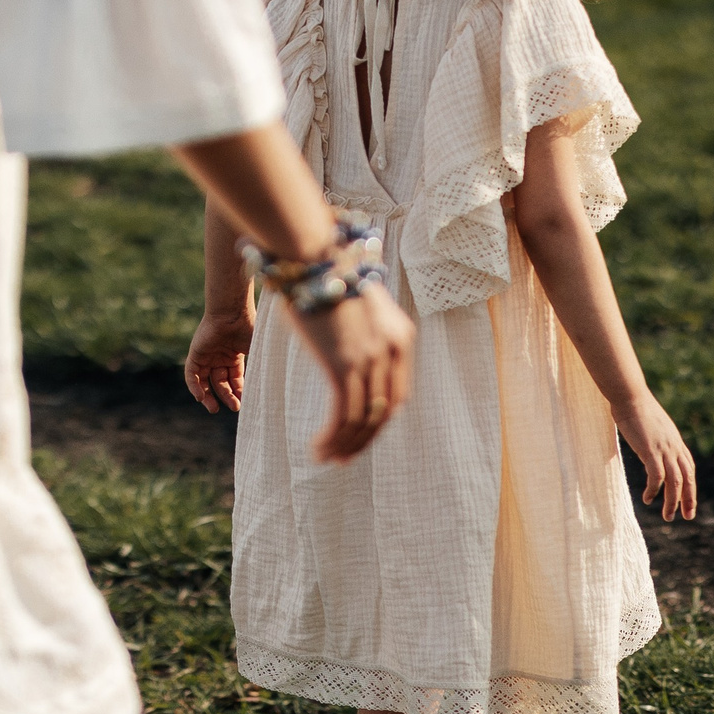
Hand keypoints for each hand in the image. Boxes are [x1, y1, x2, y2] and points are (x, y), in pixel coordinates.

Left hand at [184, 313, 253, 412]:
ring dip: (209, 396)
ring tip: (214, 409)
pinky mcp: (196, 353)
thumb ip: (263, 367)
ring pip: (205, 380)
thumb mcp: (258, 351)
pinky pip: (191, 374)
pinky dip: (194, 387)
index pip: (235, 378)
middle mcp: (220, 355)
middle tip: (235, 408)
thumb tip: (275, 385)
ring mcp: (208, 354)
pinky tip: (201, 398)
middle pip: (221, 381)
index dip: (239, 390)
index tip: (245, 401)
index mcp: (235, 354)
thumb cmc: (249, 328)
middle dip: (227, 395)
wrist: (233, 312)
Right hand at [287, 285, 414, 462]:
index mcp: (400, 337)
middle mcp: (391, 351)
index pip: (396, 395)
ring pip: (362, 419)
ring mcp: (370, 359)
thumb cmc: (323, 277)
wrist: (313, 255)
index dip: (378, 421)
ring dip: (344, 444)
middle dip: (362, 440)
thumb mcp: (352, 308)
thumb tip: (341, 352)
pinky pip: (343, 415)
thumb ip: (357, 334)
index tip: (359, 435)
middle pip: (384, 412)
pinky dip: (332, 437)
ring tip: (325, 458)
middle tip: (342, 458)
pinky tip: (318, 448)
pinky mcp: (344, 364)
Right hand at [618, 396, 695, 521]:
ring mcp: (664, 449)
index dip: (690, 487)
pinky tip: (647, 499)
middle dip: (689, 499)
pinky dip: (654, 490)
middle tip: (687, 517)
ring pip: (675, 482)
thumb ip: (655, 437)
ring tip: (667, 516)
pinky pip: (656, 477)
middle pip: (688, 478)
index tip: (689, 502)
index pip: (689, 469)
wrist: (630, 396)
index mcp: (675, 442)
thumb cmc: (635, 408)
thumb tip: (649, 442)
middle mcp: (674, 447)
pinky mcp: (651, 451)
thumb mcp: (652, 425)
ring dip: (672, 501)